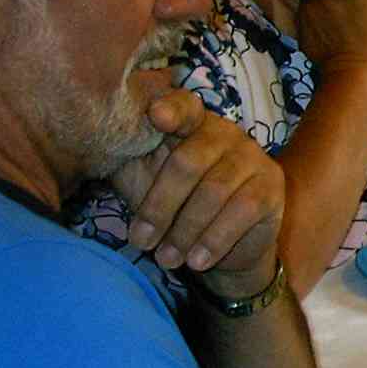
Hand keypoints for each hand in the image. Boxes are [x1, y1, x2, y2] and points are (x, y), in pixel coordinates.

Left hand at [107, 93, 285, 297]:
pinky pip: (242, 211)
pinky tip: (197, 261)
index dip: (171, 109)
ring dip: (184, 231)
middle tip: (141, 241)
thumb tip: (96, 143)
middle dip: (159, 207)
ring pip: (213, 191)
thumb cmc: (173, 208)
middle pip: (187, 162)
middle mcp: (225, 132)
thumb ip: (127, 160)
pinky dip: (214, 240)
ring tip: (166, 258)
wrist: (220, 249)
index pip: (183, 106)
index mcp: (190, 124)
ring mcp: (252, 157)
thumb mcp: (142, 183)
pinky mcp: (271, 186)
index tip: (155, 116)